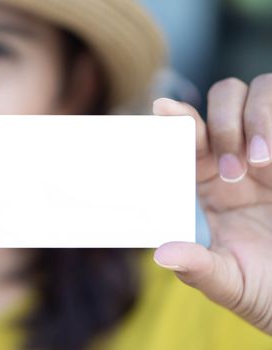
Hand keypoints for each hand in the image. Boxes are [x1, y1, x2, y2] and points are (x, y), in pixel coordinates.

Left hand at [152, 74, 271, 334]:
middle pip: (222, 100)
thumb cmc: (259, 285)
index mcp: (204, 181)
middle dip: (223, 122)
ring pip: (258, 93)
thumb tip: (161, 254)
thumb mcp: (227, 282)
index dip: (176, 117)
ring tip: (261, 164)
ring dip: (256, 119)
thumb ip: (196, 267)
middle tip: (234, 167)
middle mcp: (234, 157)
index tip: (164, 108)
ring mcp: (268, 151)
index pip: (186, 135)